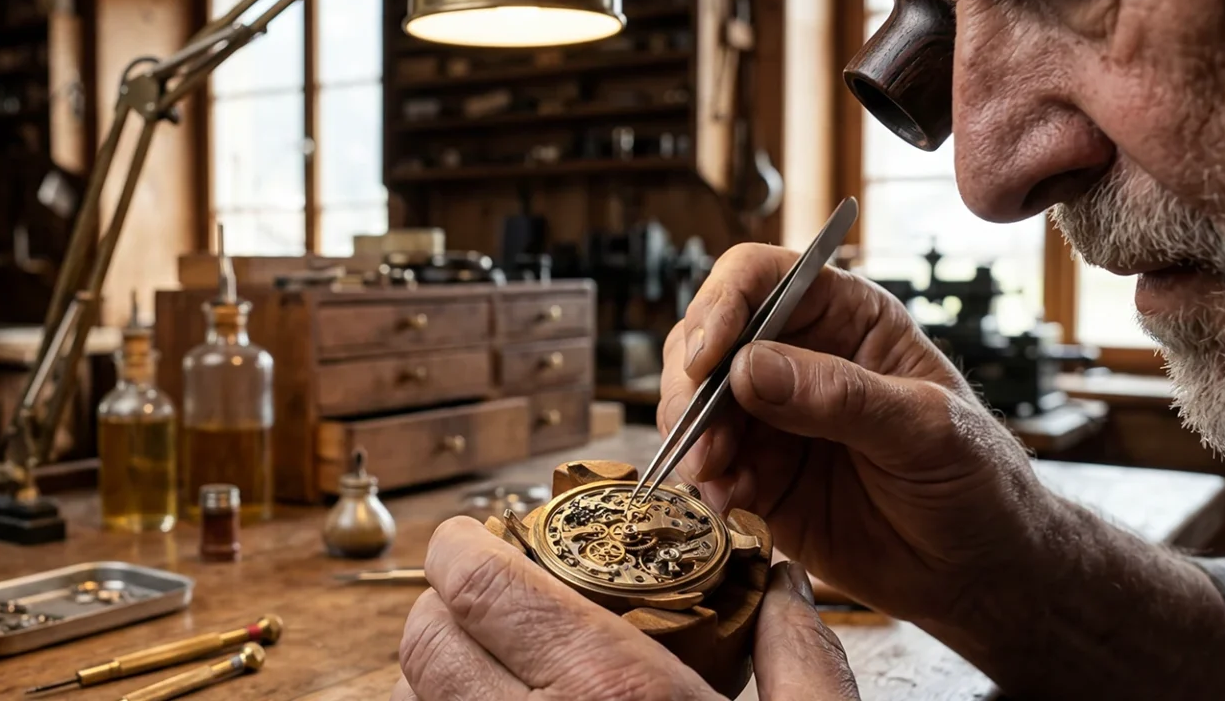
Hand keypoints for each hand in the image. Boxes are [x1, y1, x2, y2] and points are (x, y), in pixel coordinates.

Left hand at [394, 517, 858, 699]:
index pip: (478, 588)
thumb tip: (785, 586)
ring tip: (486, 672)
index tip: (476, 539)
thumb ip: (800, 659)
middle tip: (481, 600)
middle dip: (442, 607)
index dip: (462, 549)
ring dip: (433, 681)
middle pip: (424, 646)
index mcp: (613, 694)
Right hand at [661, 243, 1057, 622]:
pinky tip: (730, 504)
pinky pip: (707, 466)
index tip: (706, 359)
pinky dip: (705, 483)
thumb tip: (749, 367)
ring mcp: (773, 418)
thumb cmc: (978, 480)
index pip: (761, 279)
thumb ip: (842, 396)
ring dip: (692, 438)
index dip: (722, 305)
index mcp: (847, 319)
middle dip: (692, 385)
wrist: (979, 570)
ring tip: (715, 477)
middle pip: (708, 339)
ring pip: (694, 403)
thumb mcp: (926, 430)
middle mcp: (799, 358)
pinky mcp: (759, 474)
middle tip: (701, 435)